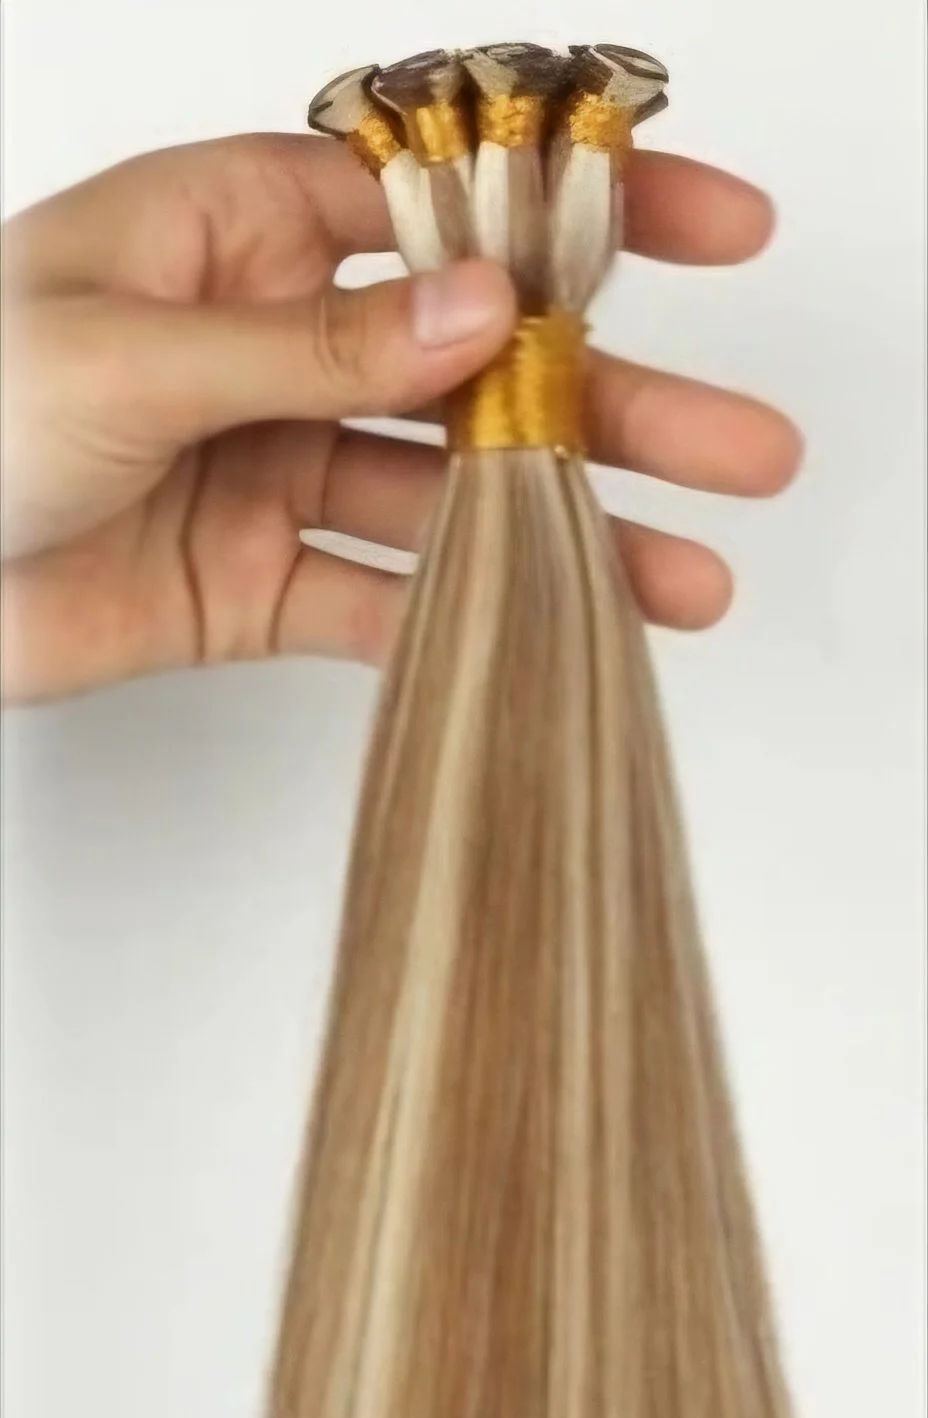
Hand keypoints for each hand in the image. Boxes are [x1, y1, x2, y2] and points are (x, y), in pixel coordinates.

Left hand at [1, 130, 800, 702]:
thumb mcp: (134, 355)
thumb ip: (314, 348)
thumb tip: (473, 313)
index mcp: (239, 228)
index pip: (443, 208)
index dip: (580, 215)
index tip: (706, 231)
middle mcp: (272, 339)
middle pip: (476, 364)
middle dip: (614, 404)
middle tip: (740, 448)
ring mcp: (270, 464)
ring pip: (451, 496)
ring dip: (572, 536)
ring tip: (689, 577)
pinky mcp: (252, 583)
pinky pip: (384, 600)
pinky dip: (470, 623)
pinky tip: (565, 637)